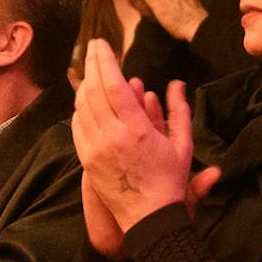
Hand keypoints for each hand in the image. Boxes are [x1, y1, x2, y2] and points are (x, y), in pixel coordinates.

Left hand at [72, 41, 215, 236]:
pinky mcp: (86, 159)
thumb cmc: (170, 180)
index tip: (101, 43)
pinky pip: (78, 125)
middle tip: (93, 47)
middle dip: (92, 65)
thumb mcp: (183, 144)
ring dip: (84, 84)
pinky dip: (80, 107)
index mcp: (137, 129)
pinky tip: (85, 97)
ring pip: (82, 107)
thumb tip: (177, 83)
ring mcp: (95, 148)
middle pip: (94, 91)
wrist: (148, 217)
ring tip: (89, 68)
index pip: (114, 86)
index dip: (105, 61)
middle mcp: (111, 136)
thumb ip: (180, 110)